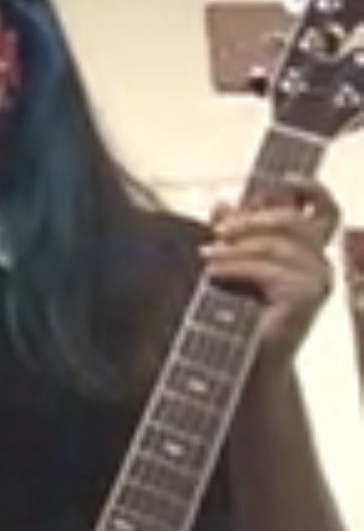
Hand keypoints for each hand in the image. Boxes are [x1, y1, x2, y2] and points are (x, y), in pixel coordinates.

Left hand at [204, 187, 341, 374]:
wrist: (240, 354)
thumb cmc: (237, 307)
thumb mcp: (231, 258)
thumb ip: (232, 230)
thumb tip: (223, 200)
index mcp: (306, 248)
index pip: (323, 210)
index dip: (312, 187)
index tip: (286, 177)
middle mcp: (320, 262)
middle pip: (293, 220)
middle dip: (251, 219)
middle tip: (218, 230)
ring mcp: (318, 281)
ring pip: (275, 245)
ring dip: (234, 249)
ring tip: (207, 258)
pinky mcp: (308, 298)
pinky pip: (268, 269)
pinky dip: (235, 267)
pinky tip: (213, 274)